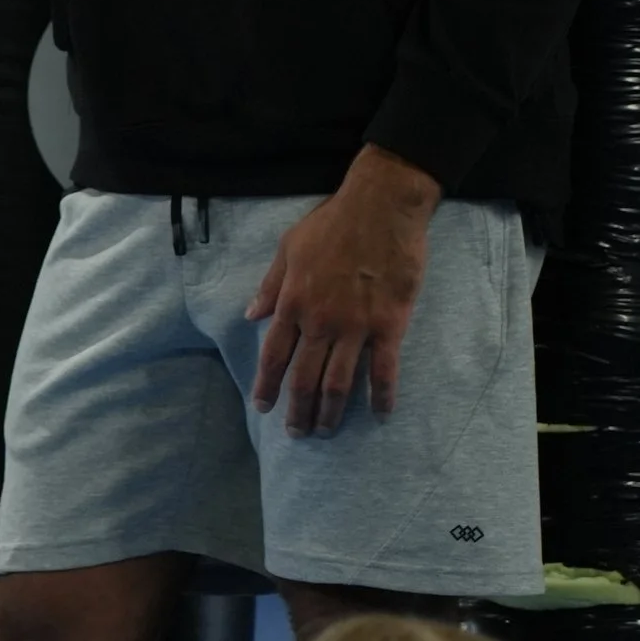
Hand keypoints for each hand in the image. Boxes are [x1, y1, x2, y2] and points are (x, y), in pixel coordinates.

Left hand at [245, 147, 437, 434]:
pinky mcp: (389, 325)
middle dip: (297, 411)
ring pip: (338, 383)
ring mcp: (356, 327)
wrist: (382, 207)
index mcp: (293, 304)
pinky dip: (381, 396)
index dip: (266, 385)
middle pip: (304, 379)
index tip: (262, 408)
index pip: (273, 356)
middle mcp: (320, 323)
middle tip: (296, 433)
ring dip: (330, 413)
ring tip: (325, 432)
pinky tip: (379, 415)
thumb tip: (251, 316)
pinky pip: (384, 370)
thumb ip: (270, 286)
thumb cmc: (332, 223)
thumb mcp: (288, 249)